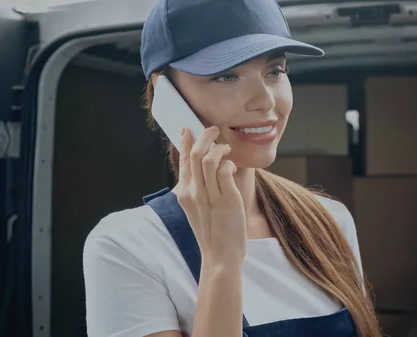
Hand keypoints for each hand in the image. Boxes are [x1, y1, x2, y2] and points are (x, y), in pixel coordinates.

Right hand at [176, 126, 246, 266]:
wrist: (220, 256)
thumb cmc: (212, 232)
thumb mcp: (197, 210)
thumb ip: (197, 190)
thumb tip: (202, 169)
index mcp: (185, 194)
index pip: (183, 161)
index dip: (185, 141)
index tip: (188, 128)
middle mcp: (194, 193)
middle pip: (194, 154)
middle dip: (204, 136)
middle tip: (213, 129)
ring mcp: (210, 196)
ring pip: (208, 159)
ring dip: (219, 148)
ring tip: (226, 148)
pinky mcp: (228, 200)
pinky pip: (226, 170)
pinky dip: (230, 163)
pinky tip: (233, 167)